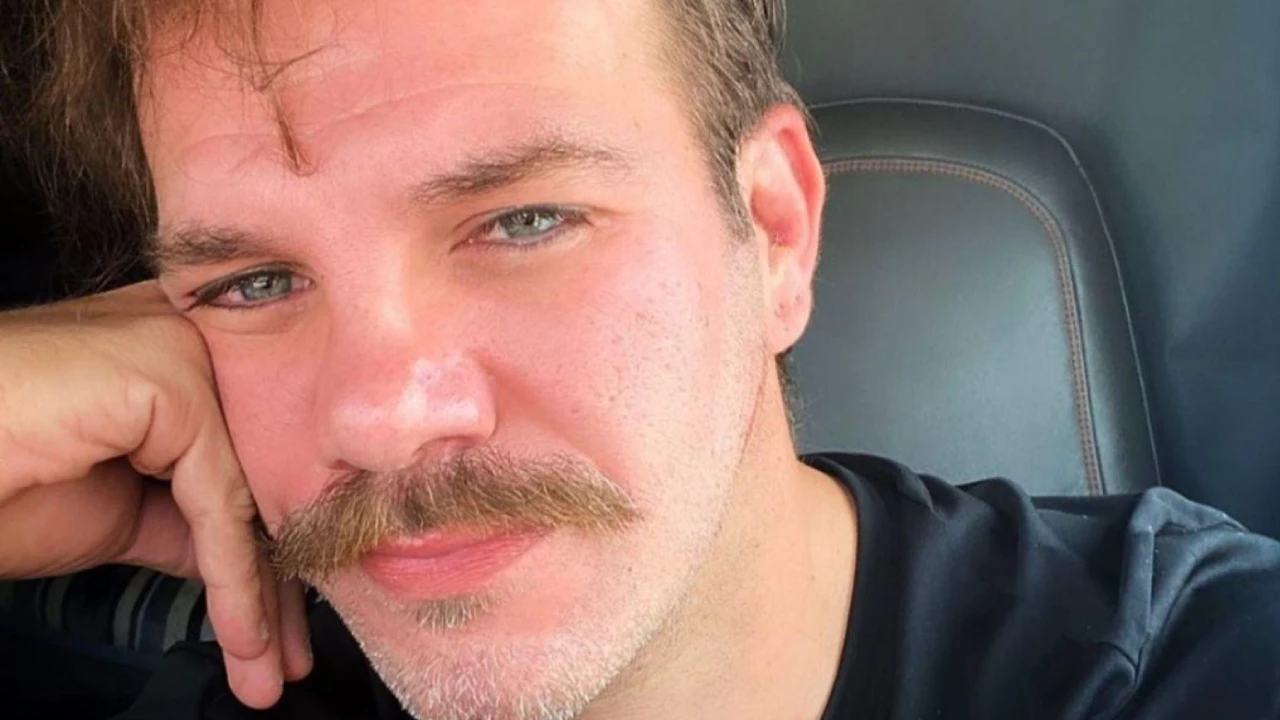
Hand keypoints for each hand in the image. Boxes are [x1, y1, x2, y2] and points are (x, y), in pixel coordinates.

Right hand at [0, 281, 310, 707]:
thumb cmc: (0, 474)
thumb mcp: (114, 506)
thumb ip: (186, 511)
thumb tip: (250, 555)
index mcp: (171, 348)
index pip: (246, 459)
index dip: (267, 546)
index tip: (282, 623)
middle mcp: (186, 333)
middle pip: (256, 476)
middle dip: (277, 577)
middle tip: (289, 658)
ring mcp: (180, 348)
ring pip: (247, 494)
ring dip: (264, 598)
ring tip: (269, 671)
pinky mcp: (169, 379)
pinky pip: (218, 501)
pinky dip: (233, 581)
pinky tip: (245, 638)